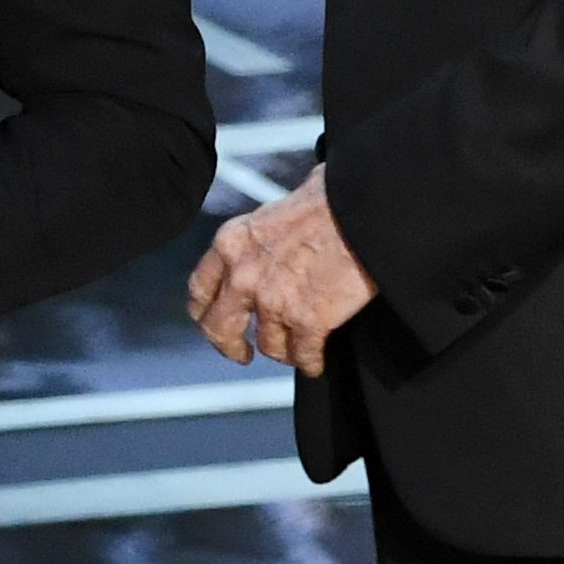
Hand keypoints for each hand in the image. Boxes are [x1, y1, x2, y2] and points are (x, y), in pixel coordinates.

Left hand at [186, 164, 378, 374]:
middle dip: (229, 346)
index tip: (213, 323)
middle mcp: (243, 275)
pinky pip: (303, 356)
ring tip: (295, 349)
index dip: (204, 313)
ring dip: (283, 351)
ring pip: (268, 346)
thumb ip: (260, 237)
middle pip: (219, 328)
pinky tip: (315, 361)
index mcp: (231, 243)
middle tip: (242, 354)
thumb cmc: (328, 200)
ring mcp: (273, 301)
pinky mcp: (308, 321)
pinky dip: (310, 362)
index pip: (199, 289)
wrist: (363, 210)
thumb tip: (270, 241)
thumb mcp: (274, 211)